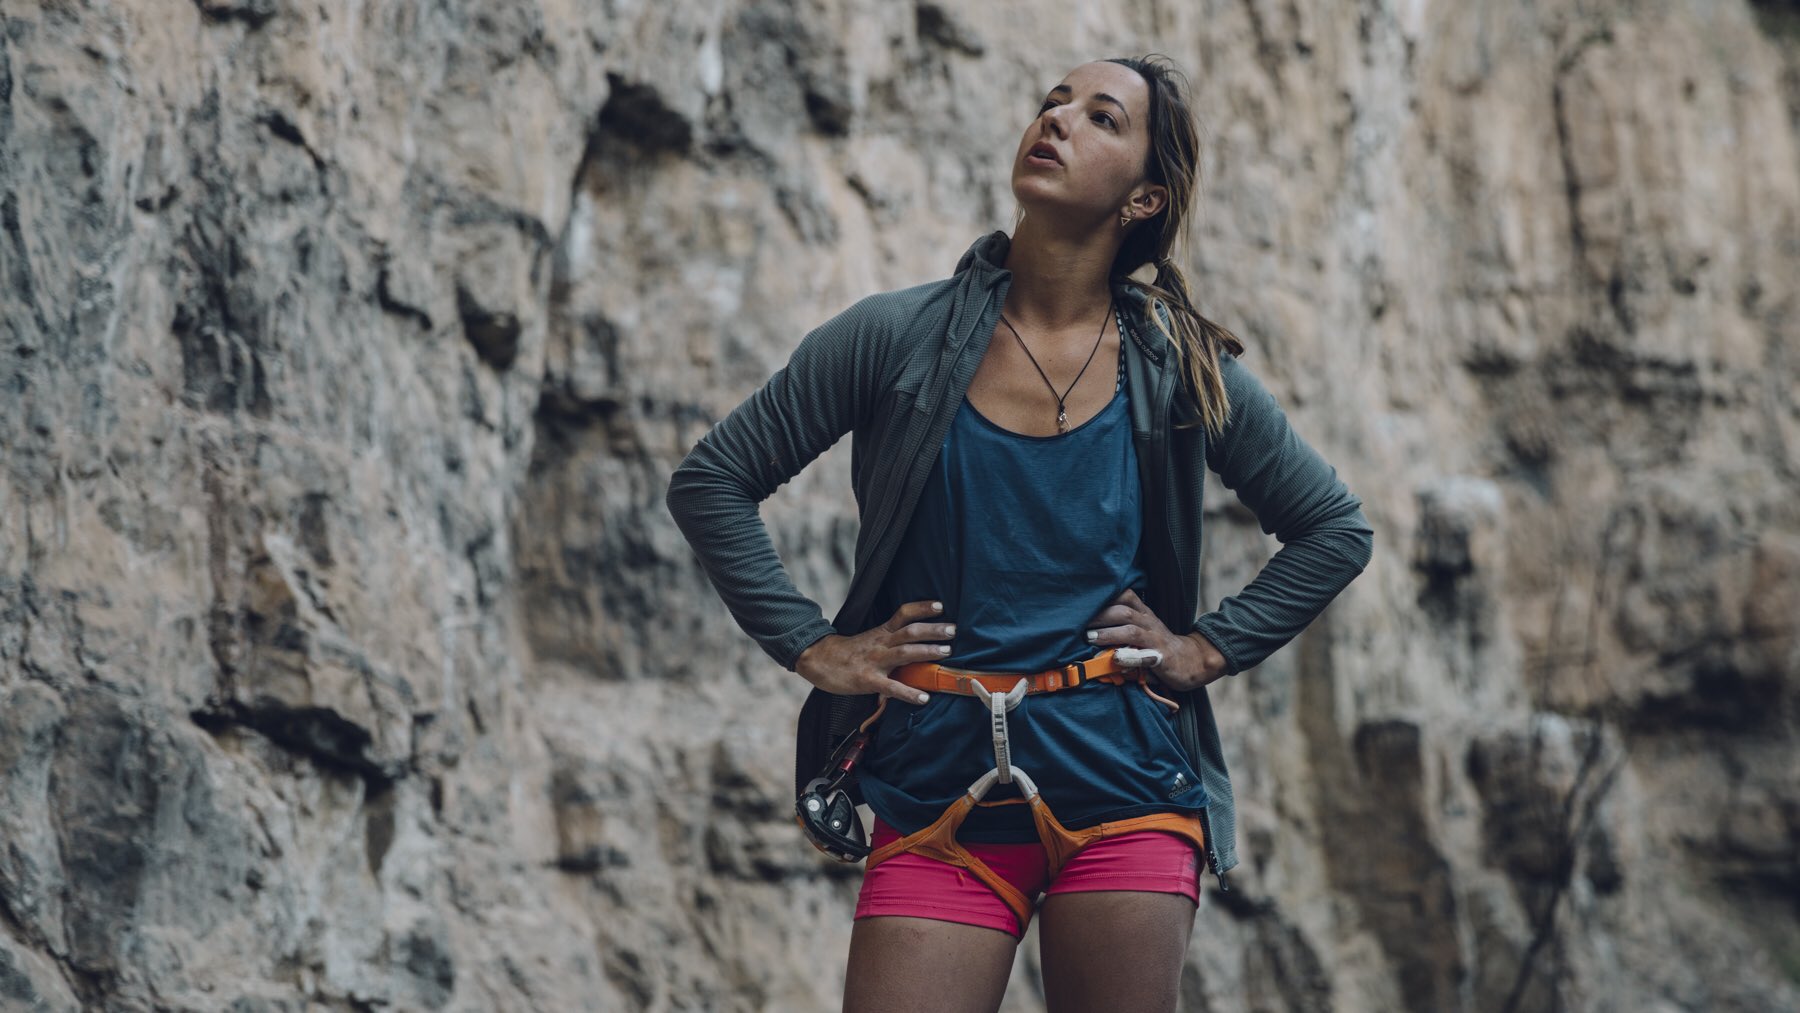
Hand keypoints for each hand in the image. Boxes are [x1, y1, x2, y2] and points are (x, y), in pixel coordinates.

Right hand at [795, 600, 952, 704]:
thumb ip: (889, 639)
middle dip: (933, 630)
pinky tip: (923, 698)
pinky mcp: (868, 680)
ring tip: (946, 652)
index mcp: (881, 632)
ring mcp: (875, 661)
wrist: (817, 660)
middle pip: (910, 632)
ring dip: (927, 651)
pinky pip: (892, 687)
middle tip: (953, 630)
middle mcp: (881, 643)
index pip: (903, 614)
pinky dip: (909, 692)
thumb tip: (914, 641)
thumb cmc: (846, 652)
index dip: (922, 608)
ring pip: (905, 652)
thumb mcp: (869, 639)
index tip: (941, 606)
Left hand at [1085, 589, 1227, 691]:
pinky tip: (1115, 658)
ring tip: (1091, 637)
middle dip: (1100, 615)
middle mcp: (1149, 623)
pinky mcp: (1161, 658)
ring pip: (1131, 631)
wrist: (1192, 660)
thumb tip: (1091, 631)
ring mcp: (1155, 640)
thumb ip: (1122, 628)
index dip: (1106, 596)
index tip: (1084, 600)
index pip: (1126, 596)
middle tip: (1080, 622)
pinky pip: (1143, 656)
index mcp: (1144, 614)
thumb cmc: (1159, 646)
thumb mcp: (1143, 631)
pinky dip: (1128, 657)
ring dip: (1109, 633)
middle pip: (1124, 612)